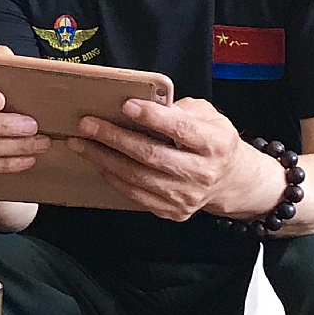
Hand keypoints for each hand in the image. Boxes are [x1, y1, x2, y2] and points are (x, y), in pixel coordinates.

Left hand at [67, 97, 279, 220]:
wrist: (232, 180)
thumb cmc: (213, 139)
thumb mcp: (208, 115)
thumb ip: (180, 109)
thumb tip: (145, 103)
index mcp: (215, 144)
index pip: (180, 129)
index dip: (152, 117)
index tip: (126, 105)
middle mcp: (202, 173)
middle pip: (151, 155)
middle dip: (114, 138)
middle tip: (87, 124)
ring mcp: (187, 196)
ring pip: (138, 178)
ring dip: (104, 159)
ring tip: (81, 143)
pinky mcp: (173, 212)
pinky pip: (136, 196)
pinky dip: (113, 178)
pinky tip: (99, 162)